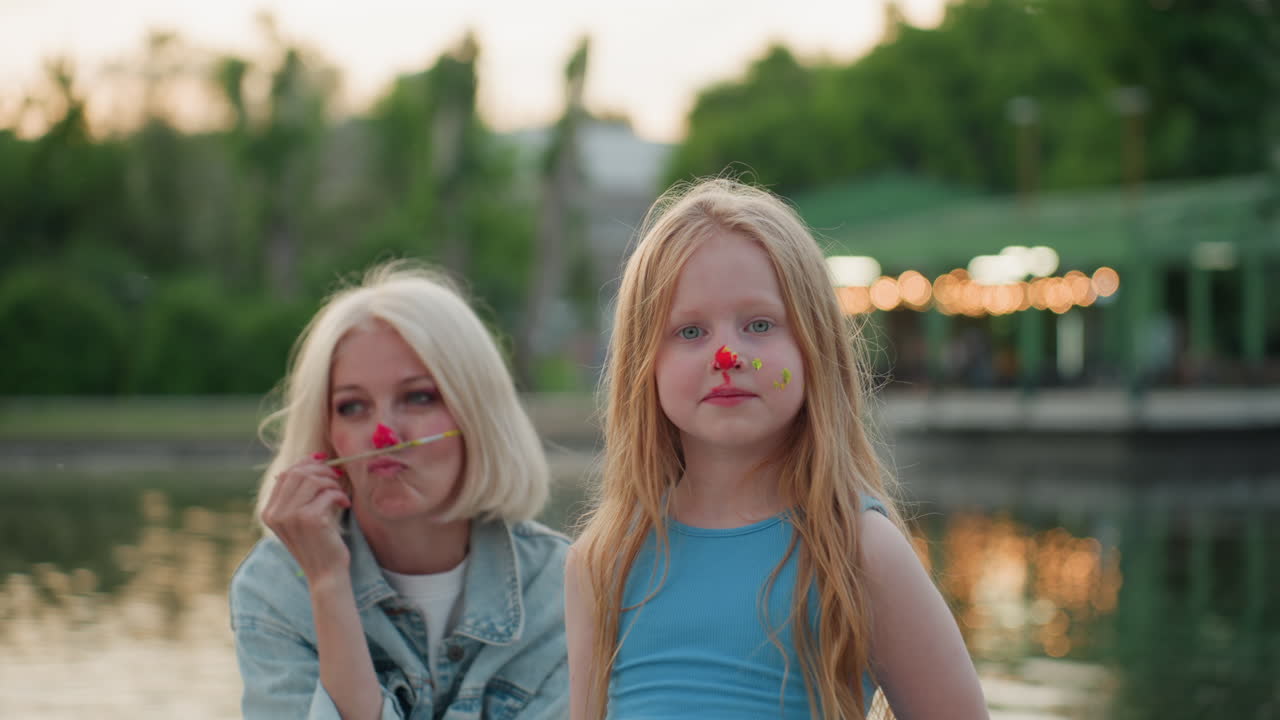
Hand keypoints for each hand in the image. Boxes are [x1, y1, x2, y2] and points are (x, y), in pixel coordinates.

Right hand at [262, 453, 352, 584]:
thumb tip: (312, 458)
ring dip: (332, 483)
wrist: (325, 573)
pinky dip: (340, 495)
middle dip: (321, 470)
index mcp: (269, 512)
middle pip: (298, 473)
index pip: (285, 474)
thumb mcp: (301, 516)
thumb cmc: (318, 542)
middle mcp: (275, 513)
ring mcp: (290, 516)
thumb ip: (300, 492)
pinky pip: (328, 493)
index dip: (306, 464)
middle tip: (337, 477)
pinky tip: (345, 504)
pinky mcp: (310, 519)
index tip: (324, 463)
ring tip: (340, 493)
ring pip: (313, 480)